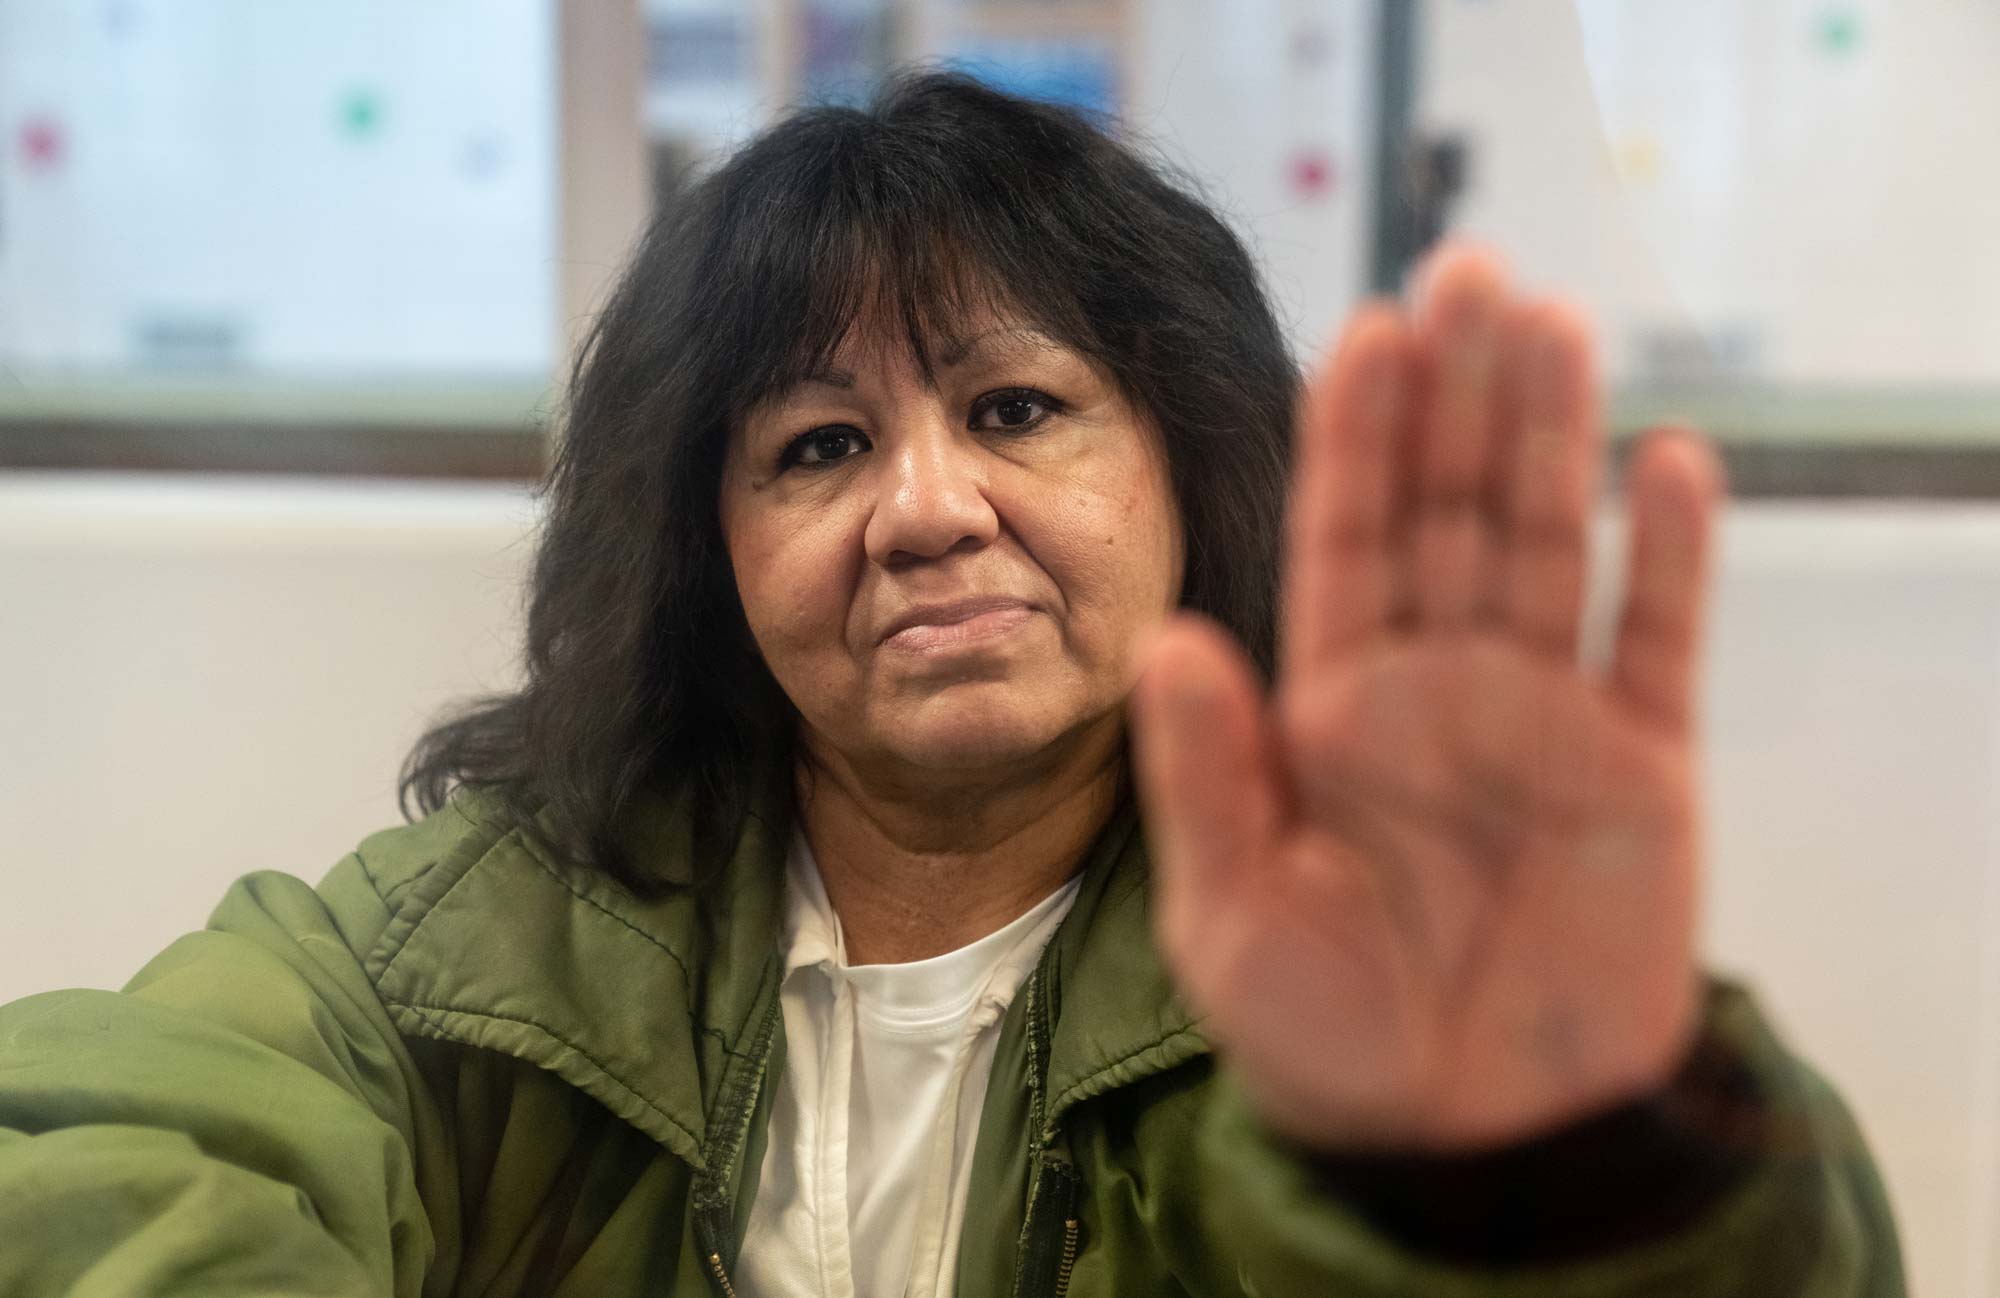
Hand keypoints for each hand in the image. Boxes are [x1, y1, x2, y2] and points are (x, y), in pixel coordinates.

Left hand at [1130, 244, 1725, 1152]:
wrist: (1462, 1137)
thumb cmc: (1325, 1035)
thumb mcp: (1231, 912)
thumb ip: (1207, 774)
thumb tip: (1168, 637)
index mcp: (1332, 711)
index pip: (1345, 542)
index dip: (1358, 440)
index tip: (1366, 332)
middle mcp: (1435, 691)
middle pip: (1450, 514)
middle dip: (1456, 397)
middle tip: (1467, 271)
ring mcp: (1543, 721)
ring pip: (1550, 547)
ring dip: (1553, 438)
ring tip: (1552, 323)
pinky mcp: (1640, 771)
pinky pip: (1659, 644)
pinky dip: (1672, 558)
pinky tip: (1673, 461)